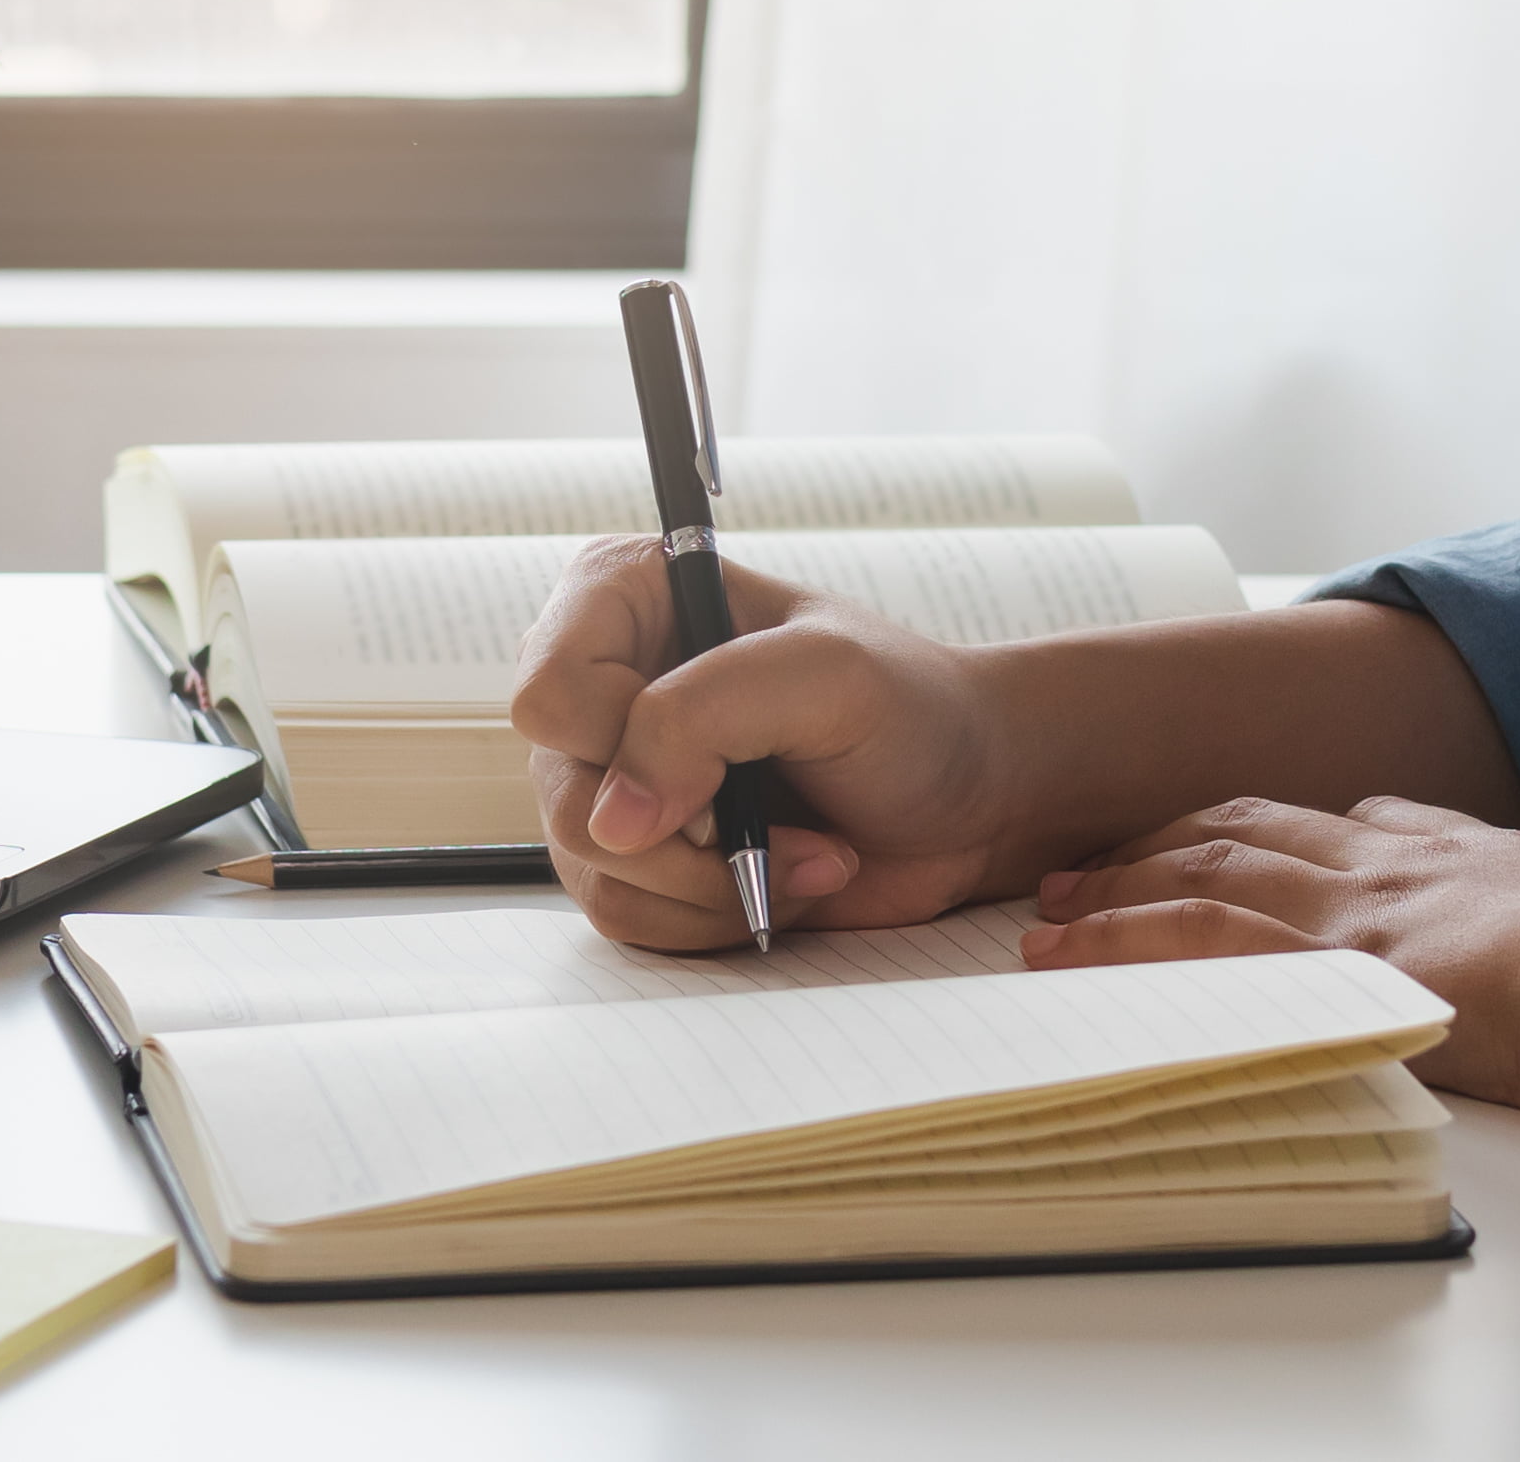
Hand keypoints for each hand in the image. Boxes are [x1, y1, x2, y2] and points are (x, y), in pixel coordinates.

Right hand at [507, 537, 1044, 949]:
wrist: (971, 799)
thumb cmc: (913, 712)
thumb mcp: (824, 676)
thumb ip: (704, 715)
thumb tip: (611, 819)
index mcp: (626, 600)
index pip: (548, 691)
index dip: (625, 743)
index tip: (721, 763)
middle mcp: (604, 686)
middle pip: (566, 796)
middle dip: (688, 835)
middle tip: (777, 817)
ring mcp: (616, 780)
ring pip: (595, 870)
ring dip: (715, 884)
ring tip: (809, 852)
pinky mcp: (645, 858)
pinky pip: (630, 918)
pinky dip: (716, 918)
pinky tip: (787, 881)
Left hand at [1028, 794, 1519, 1136]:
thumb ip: (1497, 897)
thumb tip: (1471, 911)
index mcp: (1434, 847)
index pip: (1308, 823)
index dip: (1230, 835)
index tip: (1182, 846)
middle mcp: (1380, 858)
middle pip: (1235, 835)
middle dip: (1149, 850)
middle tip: (1074, 873)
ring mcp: (1350, 903)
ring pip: (1200, 878)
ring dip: (1113, 894)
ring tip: (1046, 917)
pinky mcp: (1329, 956)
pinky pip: (1199, 939)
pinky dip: (1125, 942)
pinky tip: (1073, 956)